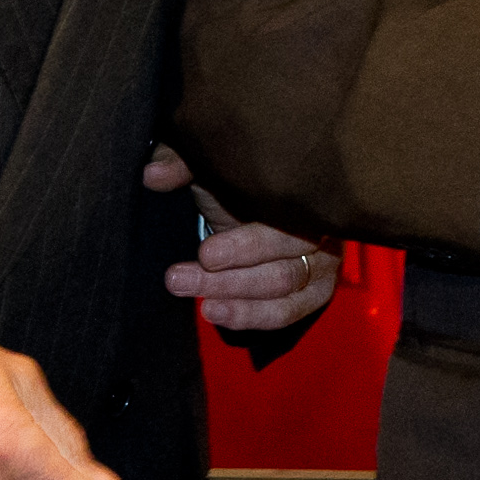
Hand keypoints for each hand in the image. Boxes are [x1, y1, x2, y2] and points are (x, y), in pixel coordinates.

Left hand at [144, 144, 336, 330]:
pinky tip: (216, 313)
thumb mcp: (210, 169)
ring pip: (283, 287)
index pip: (283, 219)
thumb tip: (154, 175)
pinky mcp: (317, 293)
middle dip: (229, 276)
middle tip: (179, 279)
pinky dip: (251, 316)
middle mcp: (322, 226)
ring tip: (197, 303)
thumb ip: (183, 163)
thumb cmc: (235, 186)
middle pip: (283, 260)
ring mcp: (325, 262)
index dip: (246, 243)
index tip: (205, 255)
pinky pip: (287, 312)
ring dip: (235, 297)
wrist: (256, 212)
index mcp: (302, 190)